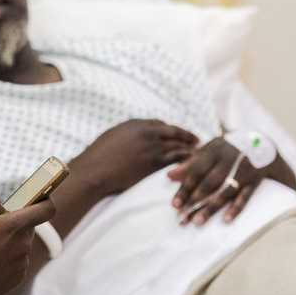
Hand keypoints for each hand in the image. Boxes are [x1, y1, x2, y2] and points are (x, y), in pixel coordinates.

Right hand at [0, 194, 55, 294]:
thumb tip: (1, 203)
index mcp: (11, 227)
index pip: (46, 209)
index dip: (45, 201)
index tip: (39, 198)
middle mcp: (22, 245)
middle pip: (29, 225)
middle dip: (13, 223)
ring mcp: (22, 263)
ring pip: (22, 243)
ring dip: (9, 241)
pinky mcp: (19, 277)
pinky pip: (18, 259)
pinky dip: (7, 257)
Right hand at [73, 119, 198, 196]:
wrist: (95, 170)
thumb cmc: (97, 157)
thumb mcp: (110, 137)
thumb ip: (125, 135)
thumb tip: (129, 138)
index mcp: (134, 124)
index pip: (159, 124)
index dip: (170, 129)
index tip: (177, 133)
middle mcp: (146, 132)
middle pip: (173, 131)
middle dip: (186, 135)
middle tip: (197, 140)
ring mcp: (151, 146)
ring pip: (177, 144)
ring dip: (190, 148)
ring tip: (200, 153)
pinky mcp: (154, 161)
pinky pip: (176, 158)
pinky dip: (187, 159)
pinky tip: (193, 164)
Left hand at [168, 138, 263, 224]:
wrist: (264, 144)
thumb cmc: (229, 148)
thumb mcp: (211, 148)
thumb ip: (191, 161)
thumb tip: (169, 176)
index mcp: (215, 150)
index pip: (196, 171)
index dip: (184, 188)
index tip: (174, 204)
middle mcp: (229, 160)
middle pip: (209, 183)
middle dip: (194, 200)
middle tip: (181, 216)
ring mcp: (244, 170)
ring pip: (225, 191)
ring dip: (211, 207)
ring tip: (197, 221)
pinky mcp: (255, 180)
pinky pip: (246, 196)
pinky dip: (236, 207)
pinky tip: (226, 220)